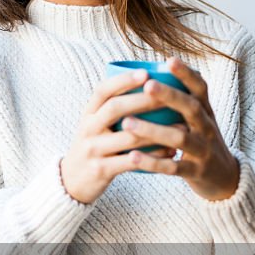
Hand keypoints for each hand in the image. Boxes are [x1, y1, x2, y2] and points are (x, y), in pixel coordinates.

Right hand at [60, 68, 183, 203]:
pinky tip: (170, 152)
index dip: (123, 80)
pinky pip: (131, 161)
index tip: (146, 72)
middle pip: (115, 108)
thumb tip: (150, 84)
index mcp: (89, 113)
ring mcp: (93, 149)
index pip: (103, 90)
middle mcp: (89, 128)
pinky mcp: (101, 169)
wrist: (73, 181)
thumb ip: (114, 108)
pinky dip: (153, 156)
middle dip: (143, 100)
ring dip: (156, 131)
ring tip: (181, 125)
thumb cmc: (95, 146)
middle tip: (167, 95)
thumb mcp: (96, 124)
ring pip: (128, 137)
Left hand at [119, 57, 239, 201]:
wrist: (224, 178)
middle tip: (148, 85)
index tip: (169, 60)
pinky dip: (152, 162)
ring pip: (179, 138)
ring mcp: (203, 150)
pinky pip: (173, 167)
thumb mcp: (199, 119)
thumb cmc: (202, 141)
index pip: (200, 88)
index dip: (186, 74)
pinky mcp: (195, 172)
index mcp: (206, 111)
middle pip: (191, 108)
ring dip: (153, 130)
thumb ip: (183, 100)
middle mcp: (207, 128)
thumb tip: (154, 71)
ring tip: (127, 123)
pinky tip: (132, 157)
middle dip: (170, 96)